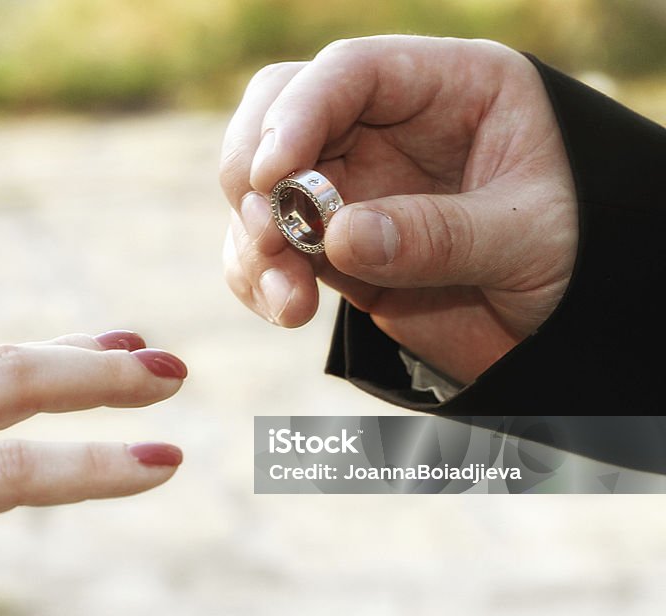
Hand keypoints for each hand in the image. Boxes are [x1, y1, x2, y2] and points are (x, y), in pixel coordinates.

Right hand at [220, 35, 577, 383]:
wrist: (575, 327)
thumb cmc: (581, 253)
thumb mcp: (531, 238)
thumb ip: (439, 235)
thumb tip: (337, 239)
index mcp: (449, 88)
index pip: (351, 70)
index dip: (298, 111)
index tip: (273, 172)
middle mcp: (387, 127)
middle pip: (278, 114)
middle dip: (254, 174)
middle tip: (269, 233)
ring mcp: (352, 186)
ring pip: (260, 188)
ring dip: (252, 242)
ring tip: (287, 300)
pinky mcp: (332, 246)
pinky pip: (268, 249)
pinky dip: (258, 278)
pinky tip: (285, 310)